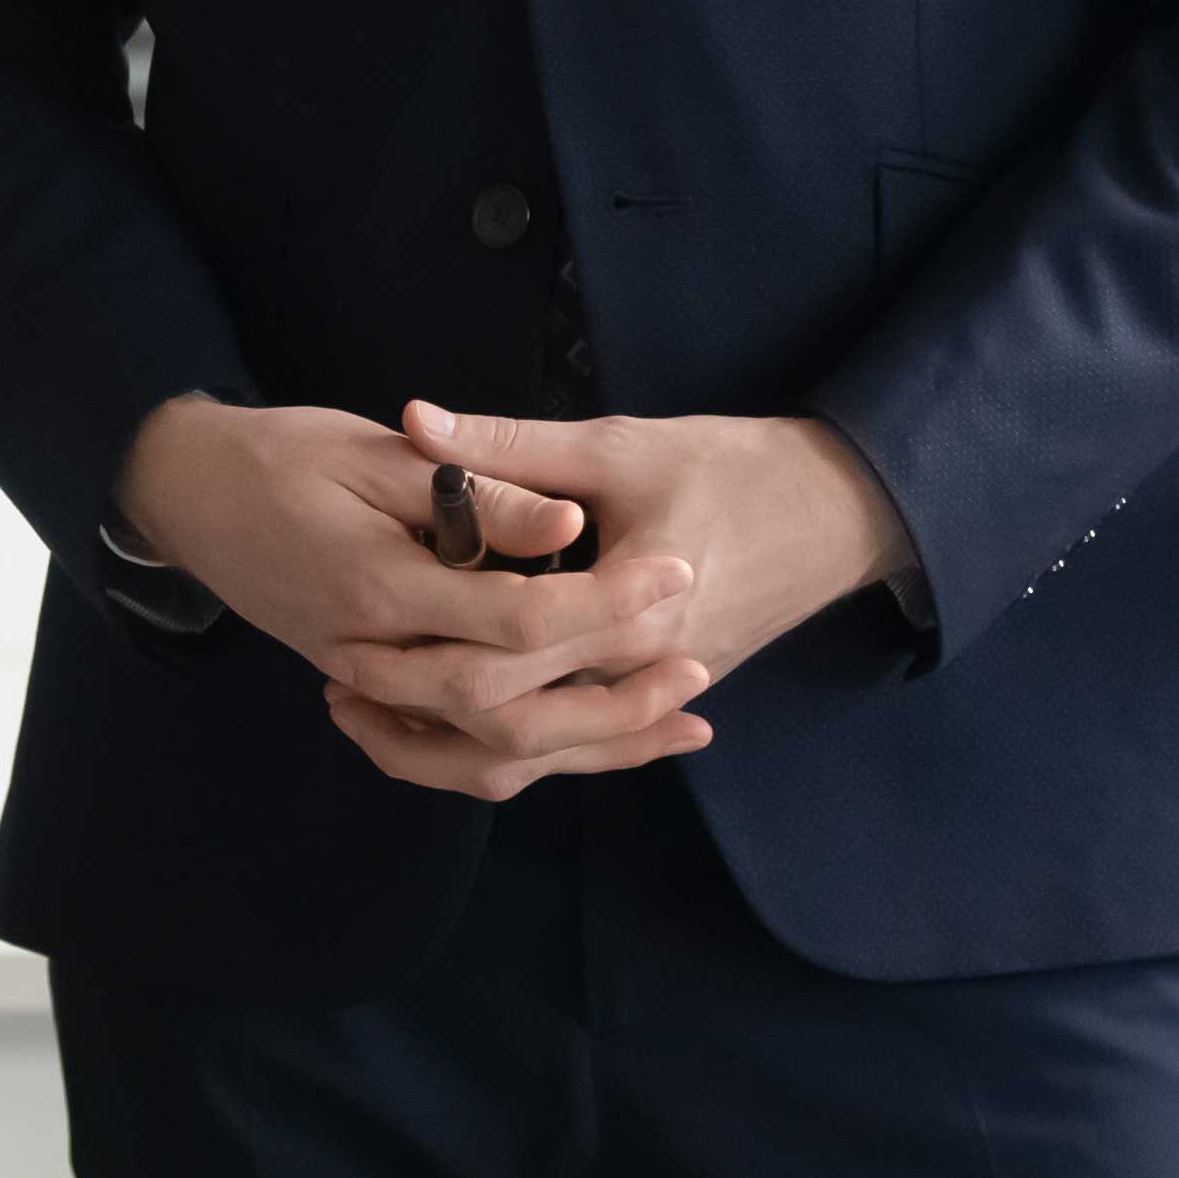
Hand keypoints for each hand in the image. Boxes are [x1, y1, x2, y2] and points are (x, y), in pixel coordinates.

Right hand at [115, 396, 704, 799]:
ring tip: (675, 725)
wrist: (181, 493)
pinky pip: (450, 753)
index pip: (517, 621)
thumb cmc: (274, 453)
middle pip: (512, 711)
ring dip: (586, 748)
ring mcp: (368, 684)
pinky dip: (524, 755)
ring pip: (486, 753)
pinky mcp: (370, 691)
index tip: (679, 568)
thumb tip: (570, 528)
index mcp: (379, 586)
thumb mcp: (368, 447)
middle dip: (616, 700)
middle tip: (699, 668)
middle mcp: (373, 655)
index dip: (607, 603)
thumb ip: (473, 491)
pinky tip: (587, 738)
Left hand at [324, 403, 907, 796]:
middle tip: (338, 683)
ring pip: (539, 756)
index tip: (342, 639)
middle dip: (418, 714)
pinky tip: (447, 718)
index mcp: (627, 615)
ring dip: (453, 742)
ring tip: (370, 712)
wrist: (840, 510)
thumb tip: (413, 421)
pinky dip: (507, 740)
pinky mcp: (657, 696)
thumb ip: (510, 446)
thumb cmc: (734, 466)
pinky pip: (572, 743)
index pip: (501, 660)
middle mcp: (640, 676)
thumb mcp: (617, 446)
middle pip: (510, 729)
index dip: (414, 656)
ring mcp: (653, 695)